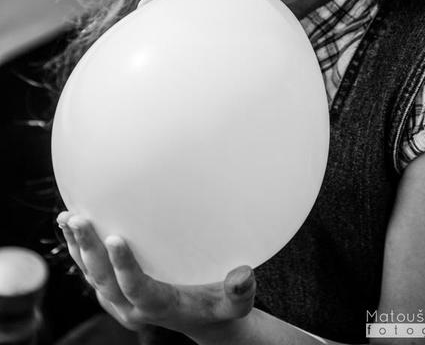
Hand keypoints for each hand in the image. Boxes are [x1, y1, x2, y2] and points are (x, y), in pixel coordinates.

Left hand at [57, 211, 255, 338]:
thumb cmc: (218, 306)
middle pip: (103, 279)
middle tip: (79, 219)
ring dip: (77, 247)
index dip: (123, 265)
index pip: (136, 287)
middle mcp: (132, 306)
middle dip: (89, 249)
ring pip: (90, 274)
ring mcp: (118, 299)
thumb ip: (239, 293)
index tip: (115, 237)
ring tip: (68, 217)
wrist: (199, 319)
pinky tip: (68, 223)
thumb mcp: (235, 305)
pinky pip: (89, 268)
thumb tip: (244, 275)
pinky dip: (77, 247)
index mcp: (160, 306)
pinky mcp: (113, 288)